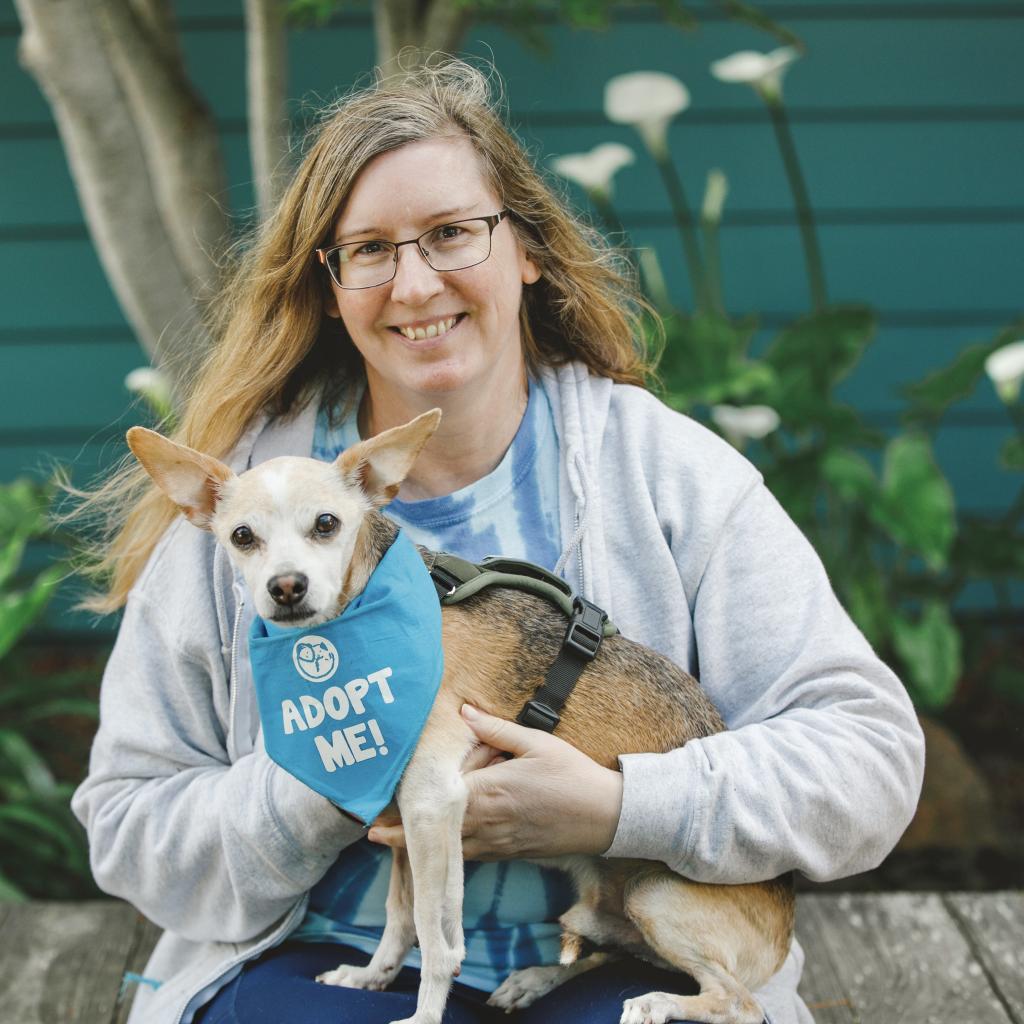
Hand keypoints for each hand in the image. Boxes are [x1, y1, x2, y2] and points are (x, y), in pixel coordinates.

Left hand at [368, 704, 622, 859]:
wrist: (606, 816)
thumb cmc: (572, 775)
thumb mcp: (536, 742)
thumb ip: (496, 729)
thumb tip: (463, 710)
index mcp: (491, 791)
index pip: (442, 804)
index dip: (410, 811)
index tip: (378, 814)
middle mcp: (489, 822)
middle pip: (439, 834)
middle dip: (407, 836)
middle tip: (374, 831)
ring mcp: (499, 842)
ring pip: (453, 850)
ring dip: (426, 849)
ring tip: (395, 843)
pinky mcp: (510, 854)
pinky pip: (473, 856)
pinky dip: (452, 854)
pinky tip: (441, 848)